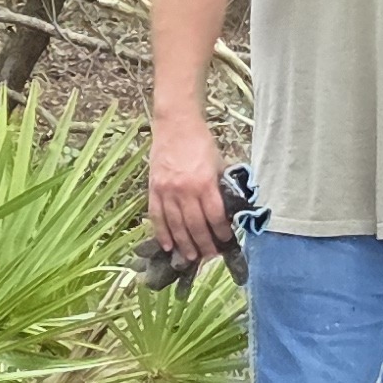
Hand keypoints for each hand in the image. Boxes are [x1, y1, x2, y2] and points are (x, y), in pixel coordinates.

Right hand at [148, 117, 234, 262]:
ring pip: (176, 225)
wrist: (175, 125)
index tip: (226, 242)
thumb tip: (228, 207)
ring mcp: (167, 191)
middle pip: (195, 225)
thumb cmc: (200, 142)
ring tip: (190, 257)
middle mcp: (185, 190)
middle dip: (203, 244)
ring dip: (184, 244)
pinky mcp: (153, 189)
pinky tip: (167, 245)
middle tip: (209, 256)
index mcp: (204, 183)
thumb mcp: (218, 163)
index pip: (214, 216)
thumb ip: (220, 186)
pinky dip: (162, 233)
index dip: (221, 233)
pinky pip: (157, 216)